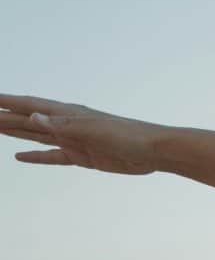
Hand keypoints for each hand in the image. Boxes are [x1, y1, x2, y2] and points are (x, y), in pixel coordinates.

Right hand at [0, 94, 164, 174]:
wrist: (154, 151)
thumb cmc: (127, 135)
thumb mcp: (92, 129)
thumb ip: (62, 125)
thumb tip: (33, 116)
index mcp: (68, 113)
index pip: (29, 105)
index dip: (6, 102)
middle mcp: (67, 124)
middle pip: (27, 120)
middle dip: (4, 117)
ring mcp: (73, 141)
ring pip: (35, 136)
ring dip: (14, 133)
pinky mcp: (82, 157)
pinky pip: (52, 156)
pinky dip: (35, 156)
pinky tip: (19, 156)